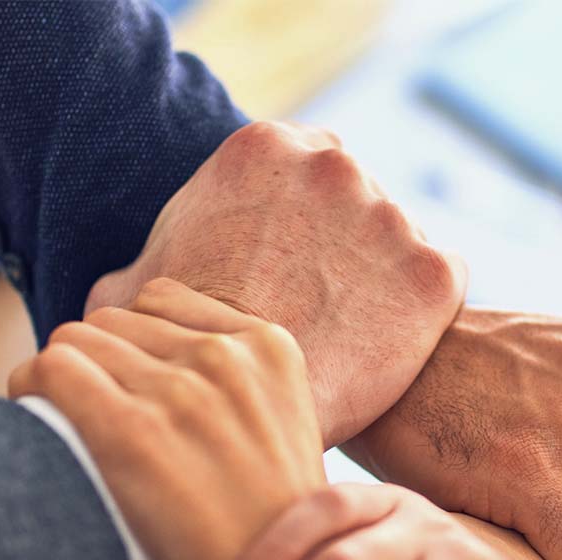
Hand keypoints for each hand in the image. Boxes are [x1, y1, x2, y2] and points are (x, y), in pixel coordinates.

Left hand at [8, 278, 325, 559]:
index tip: (130, 385)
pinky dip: (29, 389)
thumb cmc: (275, 529)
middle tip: (94, 415)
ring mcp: (180, 391)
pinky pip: (49, 370)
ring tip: (66, 424)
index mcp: (271, 348)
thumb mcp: (285, 428)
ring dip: (62, 377)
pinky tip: (37, 422)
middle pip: (115, 321)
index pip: (164, 300)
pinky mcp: (130, 430)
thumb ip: (238, 385)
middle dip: (98, 363)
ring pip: (76, 340)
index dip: (136, 342)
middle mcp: (227, 357)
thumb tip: (158, 370)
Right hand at [85, 120, 467, 446]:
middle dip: (344, 242)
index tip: (291, 264)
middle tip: (321, 301)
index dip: (299, 221)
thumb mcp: (133, 293)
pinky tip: (386, 345)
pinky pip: (442, 284)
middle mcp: (333, 165)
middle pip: (356, 196)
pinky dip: (423, 312)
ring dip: (383, 276)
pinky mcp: (433, 273)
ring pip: (399, 240)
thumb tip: (120, 290)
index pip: (301, 168)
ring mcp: (390, 216)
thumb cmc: (180, 352)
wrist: (238, 410)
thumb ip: (143, 267)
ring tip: (349, 332)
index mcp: (262, 149)